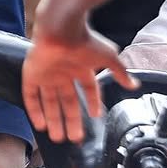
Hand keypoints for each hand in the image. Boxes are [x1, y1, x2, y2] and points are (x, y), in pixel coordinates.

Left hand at [22, 25, 136, 144]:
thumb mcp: (108, 57)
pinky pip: (31, 97)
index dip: (92, 102)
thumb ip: (120, 72)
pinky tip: (40, 125)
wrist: (61, 29)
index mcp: (81, 66)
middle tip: (75, 137)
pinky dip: (35, 111)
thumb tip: (134, 84)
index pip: (88, 88)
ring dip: (54, 119)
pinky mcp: (32, 74)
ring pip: (49, 101)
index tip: (96, 115)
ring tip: (58, 137)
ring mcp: (47, 74)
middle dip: (71, 119)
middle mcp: (64, 71)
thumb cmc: (85, 41)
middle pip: (68, 100)